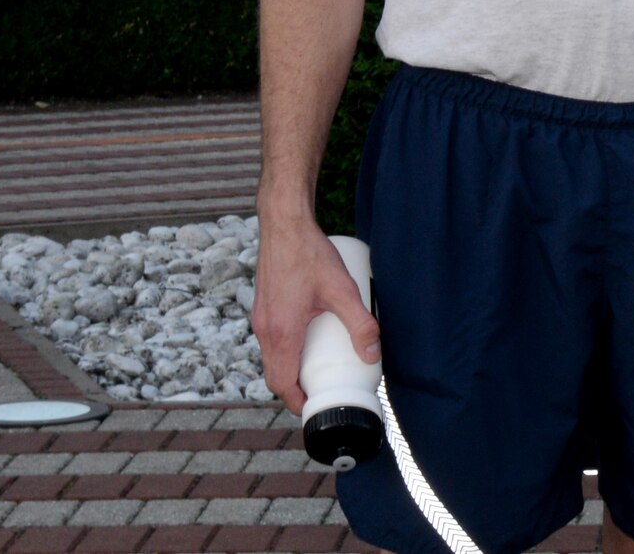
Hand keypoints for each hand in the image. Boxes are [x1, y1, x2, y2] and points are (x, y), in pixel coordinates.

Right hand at [250, 215, 379, 414]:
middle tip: (321, 392)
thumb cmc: (308, 254)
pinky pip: (271, 340)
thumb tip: (373, 354)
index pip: (282, 383)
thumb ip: (360, 323)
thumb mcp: (342, 290)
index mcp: (281, 333)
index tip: (315, 409)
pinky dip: (286, 350)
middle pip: (275, 375)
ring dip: (291, 368)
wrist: (284, 224)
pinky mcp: (263, 307)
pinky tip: (308, 338)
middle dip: (296, 389)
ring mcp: (261, 318)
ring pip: (272, 357)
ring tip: (319, 368)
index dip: (297, 402)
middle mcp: (264, 330)